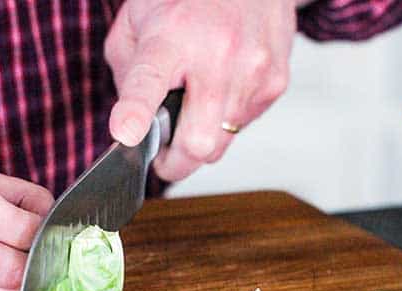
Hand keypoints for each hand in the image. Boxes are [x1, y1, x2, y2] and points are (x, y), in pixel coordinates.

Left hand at [105, 0, 295, 180]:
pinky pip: (242, 126)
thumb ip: (126, 74)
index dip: (135, 112)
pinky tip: (221, 88)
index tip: (127, 134)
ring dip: (201, 136)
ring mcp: (252, 71)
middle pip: (198, 142)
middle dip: (176, 162)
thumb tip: (134, 123)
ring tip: (195, 102)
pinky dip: (225, 119)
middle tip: (163, 156)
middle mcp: (216, 54)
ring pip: (220, 143)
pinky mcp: (275, 82)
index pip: (149, 80)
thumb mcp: (136, 22)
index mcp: (171, 37)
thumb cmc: (187, 0)